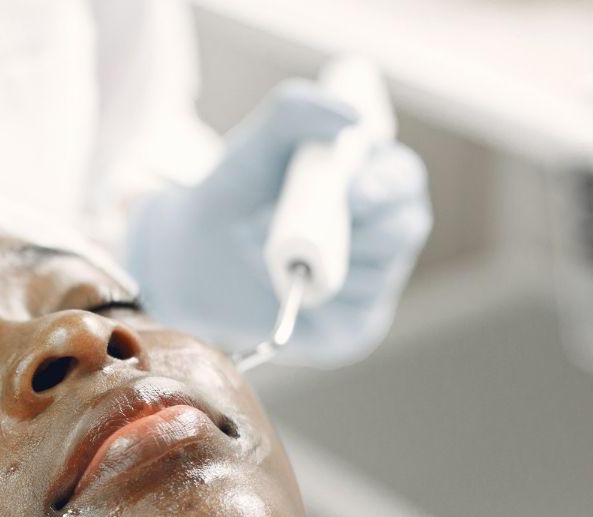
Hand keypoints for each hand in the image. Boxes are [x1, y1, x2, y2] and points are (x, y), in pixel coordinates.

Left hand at [126, 79, 431, 365]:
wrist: (188, 260)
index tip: (350, 189)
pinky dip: (320, 303)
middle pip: (404, 228)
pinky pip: (355, 315)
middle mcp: (382, 232)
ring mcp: (372, 282)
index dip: (386, 183)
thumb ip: (293, 113)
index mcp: (370, 182)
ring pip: (377, 274)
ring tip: (274, 255)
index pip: (403, 178)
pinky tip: (288, 292)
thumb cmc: (229, 197)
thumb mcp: (252, 149)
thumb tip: (350, 116)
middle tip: (302, 229)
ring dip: (326, 265)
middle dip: (359, 227)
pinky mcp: (353, 327)